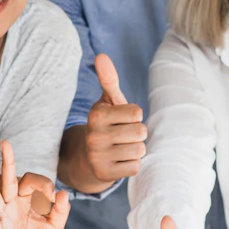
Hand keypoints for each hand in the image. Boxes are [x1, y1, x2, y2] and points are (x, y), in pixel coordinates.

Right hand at [0, 140, 69, 228]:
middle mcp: (13, 206)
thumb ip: (61, 210)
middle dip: (7, 161)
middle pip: (8, 180)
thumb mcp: (56, 226)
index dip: (43, 184)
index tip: (53, 197)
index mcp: (27, 201)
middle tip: (4, 142)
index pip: (30, 181)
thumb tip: (63, 193)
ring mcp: (4, 219)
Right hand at [84, 53, 147, 183]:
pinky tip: (118, 161)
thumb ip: (108, 80)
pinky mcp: (104, 173)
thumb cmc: (105, 125)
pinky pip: (135, 167)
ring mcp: (98, 156)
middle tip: (123, 136)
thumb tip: (101, 56)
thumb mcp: (107, 102)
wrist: (87, 158)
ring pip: (139, 150)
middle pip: (141, 132)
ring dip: (136, 150)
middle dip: (137, 134)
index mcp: (96, 114)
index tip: (121, 120)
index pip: (137, 112)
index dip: (134, 116)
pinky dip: (131, 165)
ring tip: (121, 148)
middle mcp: (94, 135)